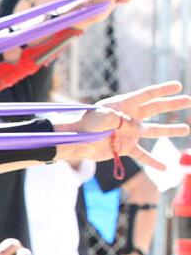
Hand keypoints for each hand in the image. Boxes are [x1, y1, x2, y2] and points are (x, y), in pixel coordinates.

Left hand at [64, 81, 190, 168]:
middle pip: (154, 109)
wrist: (74, 141)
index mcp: (123, 104)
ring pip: (153, 131)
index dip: (163, 90)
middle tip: (189, 100)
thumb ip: (125, 121)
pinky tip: (165, 168)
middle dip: (172, 104)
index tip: (178, 86)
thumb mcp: (104, 117)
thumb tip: (140, 129)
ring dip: (169, 130)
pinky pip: (141, 155)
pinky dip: (153, 162)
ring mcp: (128, 133)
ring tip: (186, 128)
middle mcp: (128, 117)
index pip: (147, 95)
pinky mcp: (124, 147)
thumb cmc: (86, 124)